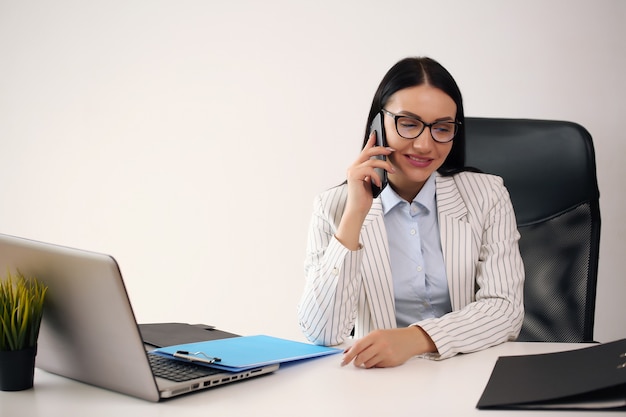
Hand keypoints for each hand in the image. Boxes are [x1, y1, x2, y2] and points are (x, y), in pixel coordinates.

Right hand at [335, 134, 393, 249]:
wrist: (357, 210)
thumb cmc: (364, 198)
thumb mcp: (371, 182)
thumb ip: (372, 173)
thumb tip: (382, 165)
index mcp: (357, 167)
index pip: (364, 151)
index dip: (370, 142)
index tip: (376, 133)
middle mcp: (353, 167)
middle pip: (368, 152)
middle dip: (381, 149)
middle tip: (391, 151)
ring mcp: (352, 171)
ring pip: (371, 160)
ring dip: (384, 165)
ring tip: (391, 170)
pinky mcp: (354, 176)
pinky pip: (369, 170)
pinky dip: (377, 176)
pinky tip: (378, 183)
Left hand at [341, 327, 435, 367]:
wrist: (410, 339)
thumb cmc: (391, 336)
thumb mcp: (376, 335)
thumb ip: (362, 342)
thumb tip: (347, 352)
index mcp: (375, 335)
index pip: (357, 347)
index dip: (349, 355)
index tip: (343, 361)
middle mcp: (380, 344)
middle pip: (361, 358)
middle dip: (356, 362)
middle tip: (356, 362)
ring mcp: (386, 354)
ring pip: (368, 364)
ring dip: (365, 364)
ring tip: (371, 357)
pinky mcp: (391, 362)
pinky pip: (377, 367)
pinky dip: (375, 365)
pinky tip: (380, 359)